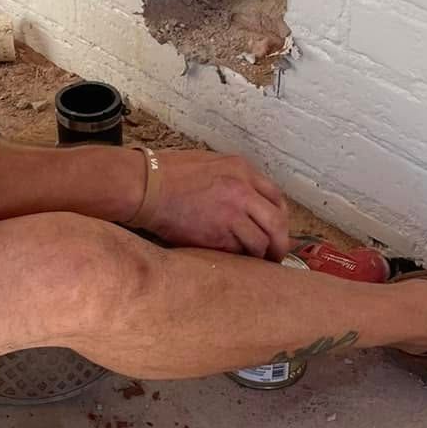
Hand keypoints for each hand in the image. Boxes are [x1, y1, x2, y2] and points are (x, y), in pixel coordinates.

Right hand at [142, 150, 290, 258]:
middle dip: (280, 244)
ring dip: (259, 255)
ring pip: (260, 242)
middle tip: (276, 256)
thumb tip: (249, 200)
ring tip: (253, 262)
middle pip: (277, 223)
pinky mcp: (217, 235)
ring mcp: (231, 213)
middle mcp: (242, 190)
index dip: (280, 219)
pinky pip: (237, 252)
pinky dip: (238, 259)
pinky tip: (233, 261)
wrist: (146, 187)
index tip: (277, 230)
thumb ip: (235, 179)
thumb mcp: (211, 164)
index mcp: (242, 170)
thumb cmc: (170, 174)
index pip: (276, 198)